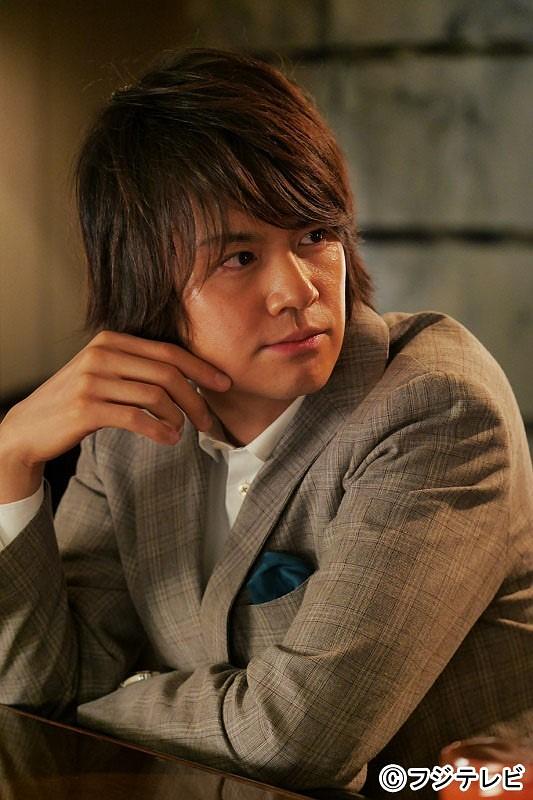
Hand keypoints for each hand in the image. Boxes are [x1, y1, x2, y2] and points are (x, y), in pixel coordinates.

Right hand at [0, 330, 231, 469]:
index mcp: (110, 341)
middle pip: (167, 373)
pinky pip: (137, 419)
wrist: (29, 428)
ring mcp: (92, 381)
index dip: (201, 368)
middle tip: (209, 419)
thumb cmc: (76, 402)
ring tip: (185, 431)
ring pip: (156, 396)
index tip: (223, 383)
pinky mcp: (86, 408)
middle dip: (196, 397)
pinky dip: (160, 431)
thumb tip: (188, 377)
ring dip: (179, 417)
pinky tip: (169, 439)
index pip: (168, 352)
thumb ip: (137, 368)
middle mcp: (102, 354)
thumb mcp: (104, 374)